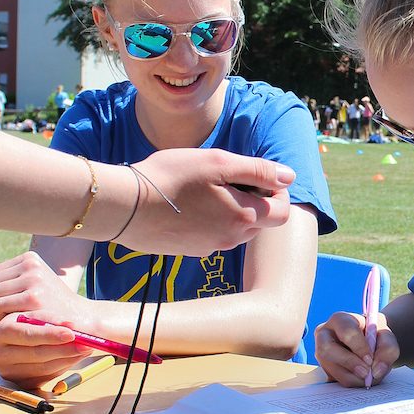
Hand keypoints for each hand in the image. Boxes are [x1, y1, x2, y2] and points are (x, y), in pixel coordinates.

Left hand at [0, 252, 84, 325]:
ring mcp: (33, 279)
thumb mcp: (34, 285)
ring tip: (7, 320)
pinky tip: (14, 322)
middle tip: (0, 317)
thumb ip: (9, 280)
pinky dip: (0, 318)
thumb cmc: (54, 306)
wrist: (82, 319)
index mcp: (30, 259)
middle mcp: (31, 265)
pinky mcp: (33, 297)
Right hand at [0, 315, 80, 388]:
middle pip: (36, 353)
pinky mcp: (20, 381)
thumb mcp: (38, 315)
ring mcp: (8, 370)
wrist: (28, 336)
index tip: (71, 333)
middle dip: (64, 348)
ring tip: (85, 348)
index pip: (26, 334)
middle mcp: (0, 353)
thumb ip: (52, 319)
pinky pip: (46, 376)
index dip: (50, 334)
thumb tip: (70, 326)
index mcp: (1, 332)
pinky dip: (64, 366)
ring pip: (44, 367)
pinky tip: (75, 357)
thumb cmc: (34, 324)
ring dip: (68, 358)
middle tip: (84, 343)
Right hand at [104, 150, 295, 252]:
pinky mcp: (191, 250)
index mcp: (243, 216)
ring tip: (206, 188)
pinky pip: (214, 235)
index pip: (282, 211)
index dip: (277, 191)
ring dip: (233, 209)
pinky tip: (189, 203)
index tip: (257, 175)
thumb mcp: (218, 162)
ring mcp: (210, 248)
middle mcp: (231, 239)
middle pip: (261, 221)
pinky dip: (212, 220)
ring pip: (237, 229)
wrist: (124, 207)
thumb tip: (289, 176)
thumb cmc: (170, 178)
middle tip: (229, 177)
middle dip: (255, 199)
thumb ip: (258, 169)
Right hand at [314, 311, 399, 386]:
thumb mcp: (387, 337)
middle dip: (349, 363)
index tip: (371, 359)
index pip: (346, 331)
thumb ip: (388, 350)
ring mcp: (320, 353)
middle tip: (367, 373)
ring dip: (353, 377)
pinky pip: (335, 380)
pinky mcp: (324, 369)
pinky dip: (352, 382)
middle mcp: (324, 335)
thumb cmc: (375, 336)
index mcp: (340, 320)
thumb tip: (376, 371)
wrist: (369, 343)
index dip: (359, 347)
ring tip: (369, 376)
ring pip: (332, 369)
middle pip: (327, 349)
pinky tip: (361, 378)